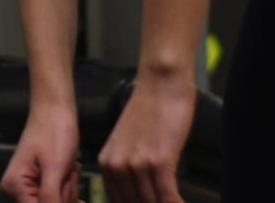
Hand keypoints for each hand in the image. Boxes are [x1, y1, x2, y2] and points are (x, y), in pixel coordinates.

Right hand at [1, 102, 79, 202]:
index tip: (63, 183)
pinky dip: (67, 189)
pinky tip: (68, 174)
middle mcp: (16, 190)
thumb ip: (50, 199)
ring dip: (68, 190)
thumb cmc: (54, 132)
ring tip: (66, 169)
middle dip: (64, 195)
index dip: (58, 202)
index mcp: (14, 187)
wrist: (56, 111)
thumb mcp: (55, 170)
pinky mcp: (38, 184)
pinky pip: (56, 198)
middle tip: (65, 173)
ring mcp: (27, 187)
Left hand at [97, 67, 194, 202]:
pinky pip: (167, 197)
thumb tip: (142, 194)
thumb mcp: (129, 144)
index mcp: (107, 164)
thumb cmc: (151, 110)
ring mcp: (136, 166)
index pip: (119, 202)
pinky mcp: (158, 162)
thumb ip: (129, 170)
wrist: (161, 83)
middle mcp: (117, 167)